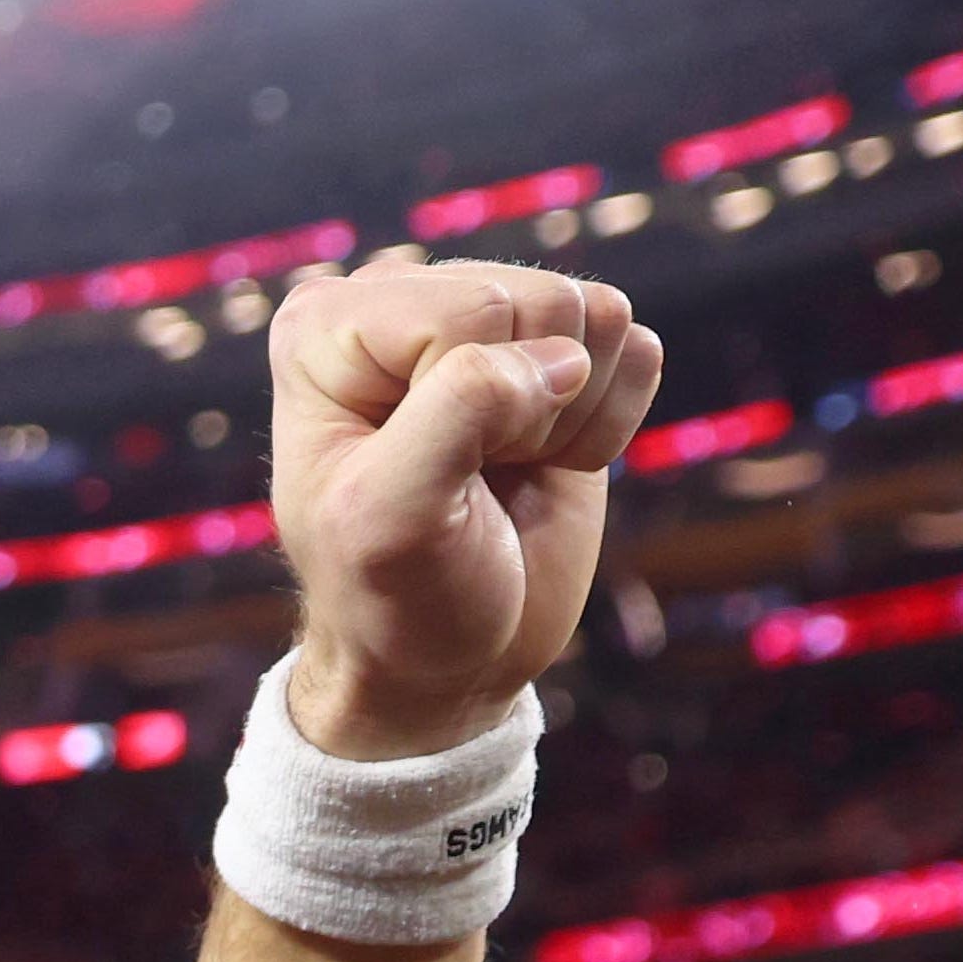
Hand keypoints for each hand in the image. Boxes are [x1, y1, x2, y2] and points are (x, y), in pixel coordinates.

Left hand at [269, 249, 666, 758]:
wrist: (446, 660)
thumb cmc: (395, 597)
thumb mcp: (395, 518)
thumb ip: (459, 414)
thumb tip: (561, 357)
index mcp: (326, 324)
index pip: (468, 309)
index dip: (478, 404)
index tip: (435, 476)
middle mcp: (401, 301)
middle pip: (539, 301)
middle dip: (529, 409)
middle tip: (477, 478)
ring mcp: (485, 324)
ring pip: (597, 315)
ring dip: (572, 417)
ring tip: (507, 471)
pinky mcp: (558, 354)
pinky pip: (637, 348)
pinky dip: (608, 423)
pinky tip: (547, 465)